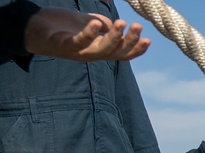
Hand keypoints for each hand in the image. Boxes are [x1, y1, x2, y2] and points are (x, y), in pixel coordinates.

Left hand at [24, 9, 149, 61]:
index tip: (148, 40)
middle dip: (129, 42)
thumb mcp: (86, 22)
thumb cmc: (60, 25)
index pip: (122, 53)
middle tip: (138, 27)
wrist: (32, 27)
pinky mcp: (64, 46)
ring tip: (122, 23)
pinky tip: (95, 23)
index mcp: (98, 49)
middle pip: (116, 52)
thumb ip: (102, 25)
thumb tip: (114, 27)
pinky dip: (88, 34)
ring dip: (114, 38)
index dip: (135, 50)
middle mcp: (91, 54)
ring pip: (102, 50)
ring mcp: (78, 52)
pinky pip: (79, 42)